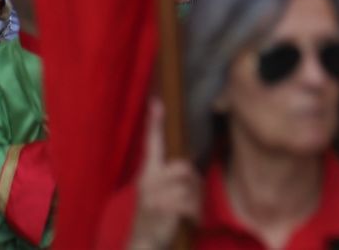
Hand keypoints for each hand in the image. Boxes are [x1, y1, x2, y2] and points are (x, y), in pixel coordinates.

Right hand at [126, 98, 199, 249]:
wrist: (143, 246)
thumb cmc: (155, 220)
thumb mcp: (156, 196)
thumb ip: (168, 180)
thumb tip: (187, 169)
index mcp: (147, 175)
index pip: (151, 145)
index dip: (155, 124)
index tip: (156, 102)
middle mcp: (148, 181)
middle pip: (185, 167)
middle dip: (194, 184)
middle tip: (190, 200)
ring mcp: (154, 194)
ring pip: (190, 185)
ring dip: (195, 201)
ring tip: (186, 213)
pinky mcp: (163, 207)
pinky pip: (190, 202)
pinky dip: (194, 213)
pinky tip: (187, 221)